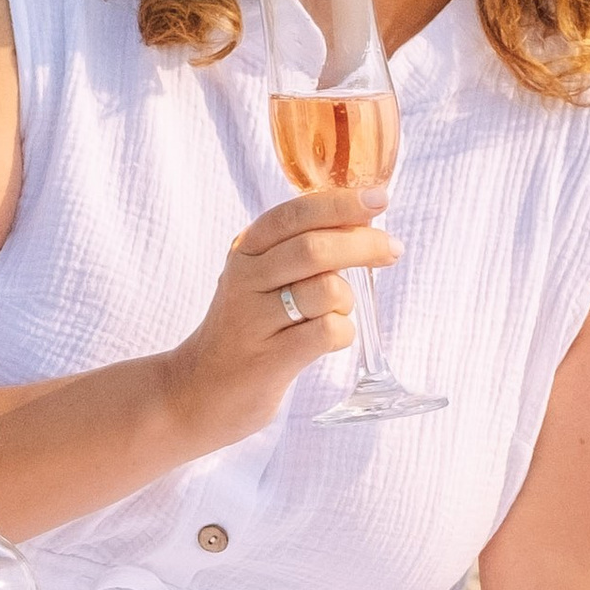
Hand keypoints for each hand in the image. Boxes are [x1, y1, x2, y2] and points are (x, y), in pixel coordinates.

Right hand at [161, 192, 398, 447]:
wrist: (197, 390)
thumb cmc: (246, 328)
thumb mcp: (259, 278)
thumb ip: (300, 250)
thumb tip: (364, 224)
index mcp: (245, 250)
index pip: (295, 213)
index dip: (341, 203)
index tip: (380, 199)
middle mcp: (244, 279)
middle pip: (313, 249)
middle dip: (363, 244)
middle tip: (392, 251)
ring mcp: (253, 321)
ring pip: (325, 291)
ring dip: (346, 299)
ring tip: (336, 311)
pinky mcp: (268, 360)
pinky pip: (327, 333)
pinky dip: (342, 332)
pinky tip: (330, 338)